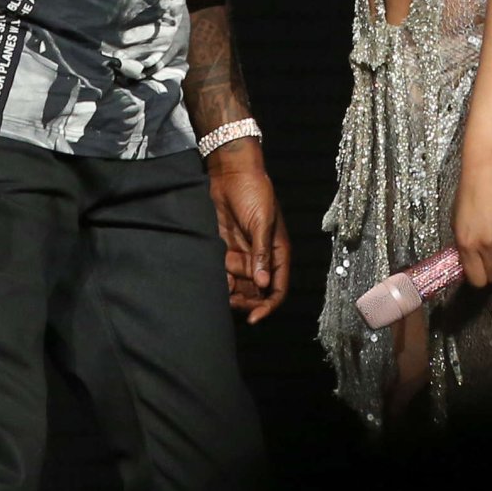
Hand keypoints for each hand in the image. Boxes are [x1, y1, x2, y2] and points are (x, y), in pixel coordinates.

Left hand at [206, 142, 289, 323]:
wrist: (230, 172)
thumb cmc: (254, 191)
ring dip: (232, 293)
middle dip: (247, 301)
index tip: (254, 318)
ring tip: (221, 291)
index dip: (268, 305)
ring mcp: (244, 254)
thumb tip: (263, 284)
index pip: (278, 288)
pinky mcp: (226, 248)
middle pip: (258, 292)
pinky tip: (213, 280)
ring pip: (240, 285)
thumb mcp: (262, 221)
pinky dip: (220, 280)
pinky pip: (225, 272)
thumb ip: (262, 252)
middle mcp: (261, 257)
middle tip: (231, 303)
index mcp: (277, 252)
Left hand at [451, 157, 491, 287]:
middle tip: (491, 255)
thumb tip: (471, 262)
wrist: (487, 170)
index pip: (476, 279)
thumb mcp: (457, 221)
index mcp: (466, 243)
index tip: (481, 273)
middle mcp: (486, 244)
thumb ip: (464, 244)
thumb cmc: (469, 192)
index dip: (479, 278)